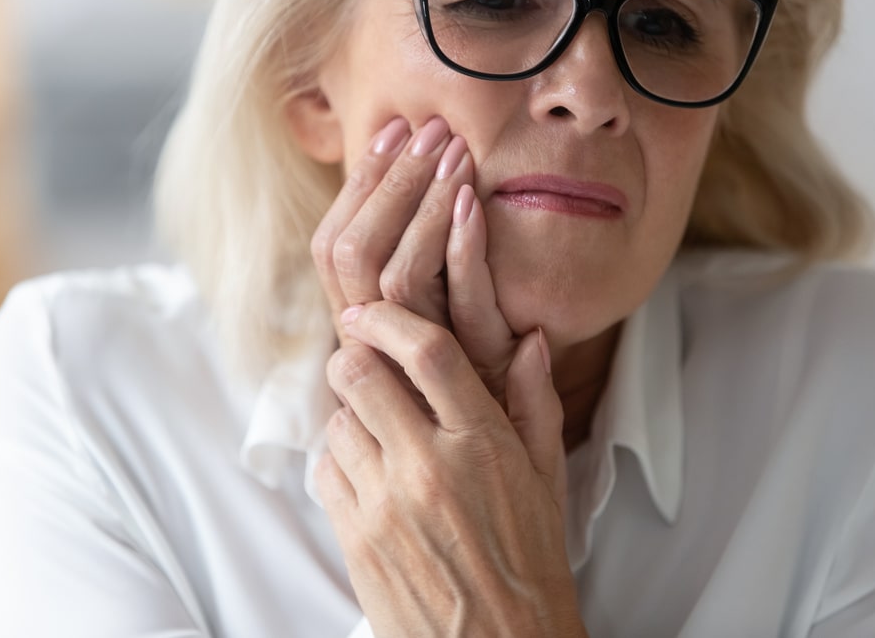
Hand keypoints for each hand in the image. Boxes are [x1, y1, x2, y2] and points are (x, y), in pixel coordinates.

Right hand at [310, 116, 515, 402]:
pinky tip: (474, 206)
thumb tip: (427, 191)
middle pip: (351, 253)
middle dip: (386, 183)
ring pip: (393, 275)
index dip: (359, 188)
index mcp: (363, 326)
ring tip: (454, 155)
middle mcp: (377, 342)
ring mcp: (416, 359)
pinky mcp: (466, 373)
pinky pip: (456, 306)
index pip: (335, 249)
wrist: (495, 492)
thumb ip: (428, 269)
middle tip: (424, 130)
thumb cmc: (472, 400)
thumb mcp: (442, 327)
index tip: (391, 133)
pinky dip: (462, 252)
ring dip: (421, 207)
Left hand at [316, 301, 581, 637]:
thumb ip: (534, 403)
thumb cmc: (529, 561)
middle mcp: (428, 468)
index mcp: (482, 446)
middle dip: (356, 358)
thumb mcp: (548, 479)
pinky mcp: (355, 538)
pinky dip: (340, 460)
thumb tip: (529, 340)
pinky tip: (370, 474)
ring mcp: (385, 505)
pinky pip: (326, 470)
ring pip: (337, 420)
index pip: (429, 354)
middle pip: (359, 374)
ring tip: (380, 431)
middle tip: (368, 364)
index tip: (370, 312)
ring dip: (352, 414)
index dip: (390, 320)